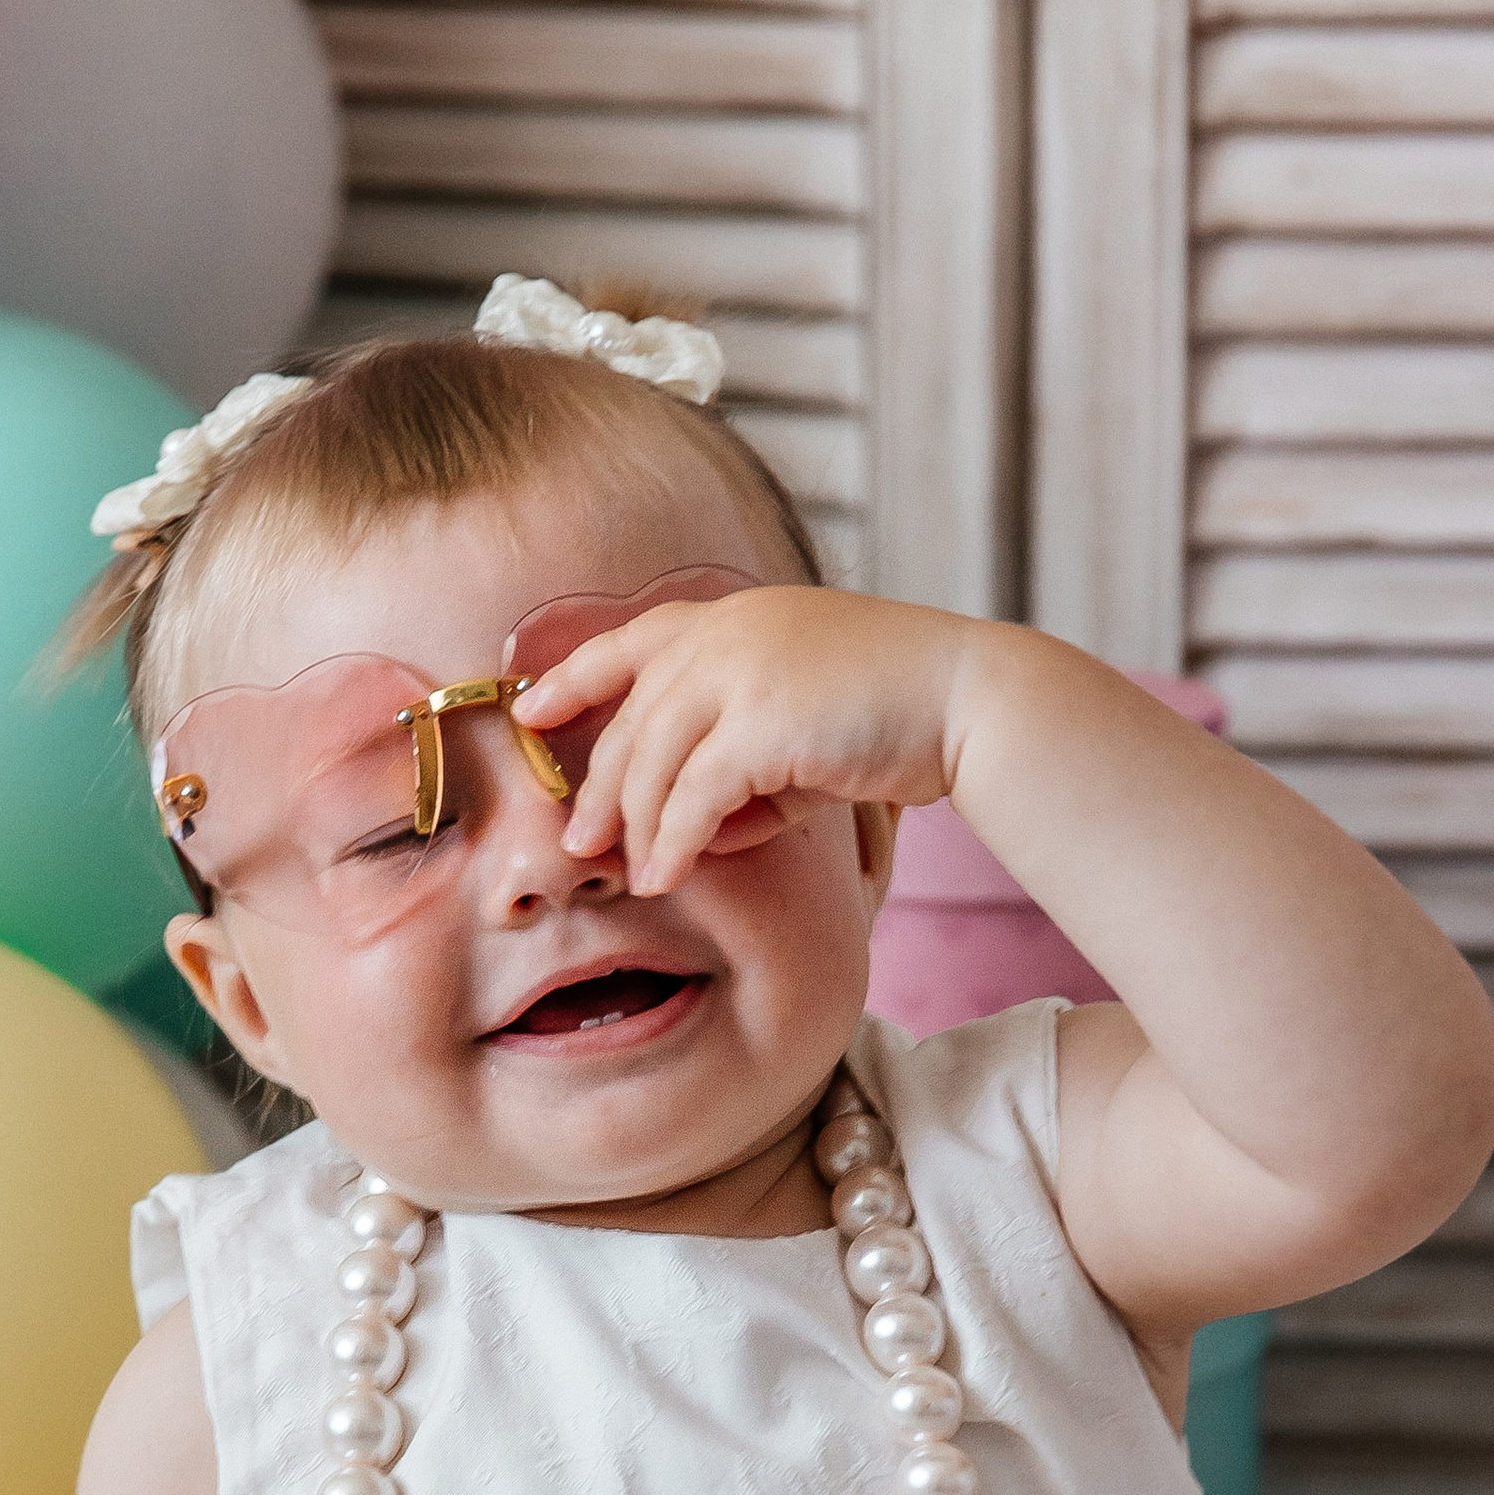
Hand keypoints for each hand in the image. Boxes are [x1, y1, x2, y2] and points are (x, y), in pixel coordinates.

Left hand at [515, 585, 972, 895]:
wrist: (965, 698)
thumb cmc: (893, 714)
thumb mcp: (800, 731)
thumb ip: (740, 770)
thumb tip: (690, 836)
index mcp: (732, 617)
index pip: (629, 643)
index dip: (571, 678)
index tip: (528, 713)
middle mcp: (724, 634)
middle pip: (631, 718)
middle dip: (599, 785)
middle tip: (578, 840)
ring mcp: (740, 671)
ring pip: (654, 763)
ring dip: (638, 827)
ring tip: (633, 876)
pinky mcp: (761, 722)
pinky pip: (694, 798)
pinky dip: (675, 843)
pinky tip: (666, 877)